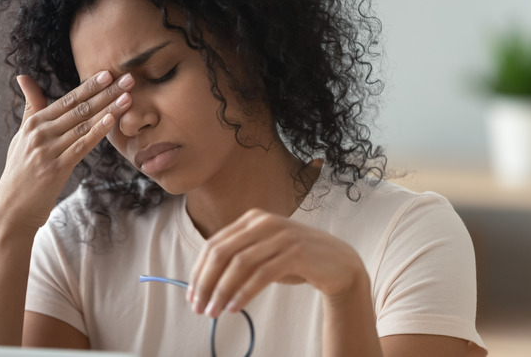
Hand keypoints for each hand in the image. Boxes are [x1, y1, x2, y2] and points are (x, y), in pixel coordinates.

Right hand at [0, 71, 133, 230]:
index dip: (90, 85)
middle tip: (128, 78)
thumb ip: (30, 108)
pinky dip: (97, 132)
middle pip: (79, 108)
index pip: (68, 99)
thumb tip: (23, 77)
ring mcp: (48, 150)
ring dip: (108, 108)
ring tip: (128, 96)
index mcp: (34, 123)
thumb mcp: (21, 137)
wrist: (11, 210)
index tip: (109, 72)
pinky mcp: (56, 169)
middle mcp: (40, 133)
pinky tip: (112, 120)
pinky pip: (81, 146)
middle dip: (106, 92)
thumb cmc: (20, 172)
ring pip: (83, 124)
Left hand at [187, 209, 365, 317]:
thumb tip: (204, 283)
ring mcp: (281, 235)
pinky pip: (261, 274)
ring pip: (239, 264)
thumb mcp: (264, 252)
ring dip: (222, 290)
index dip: (198, 271)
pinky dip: (244, 292)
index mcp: (251, 218)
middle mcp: (264, 222)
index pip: (214, 244)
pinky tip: (234, 307)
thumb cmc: (296, 259)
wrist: (340, 262)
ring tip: (214, 311)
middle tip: (198, 307)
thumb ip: (239, 257)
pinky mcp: (296, 252)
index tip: (191, 295)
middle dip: (205, 282)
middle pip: (222, 253)